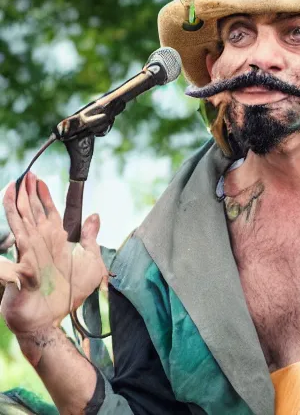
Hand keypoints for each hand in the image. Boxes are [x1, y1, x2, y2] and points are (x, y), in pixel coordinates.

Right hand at [0, 173, 106, 355]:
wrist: (51, 319)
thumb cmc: (68, 294)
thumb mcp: (91, 262)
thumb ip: (91, 238)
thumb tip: (95, 215)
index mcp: (56, 242)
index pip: (48, 213)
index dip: (44, 196)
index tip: (39, 179)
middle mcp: (41, 244)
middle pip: (33, 212)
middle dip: (29, 193)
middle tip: (27, 173)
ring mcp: (30, 253)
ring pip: (23, 221)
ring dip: (18, 203)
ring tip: (15, 185)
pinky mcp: (22, 263)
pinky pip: (18, 241)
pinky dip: (15, 224)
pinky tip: (11, 208)